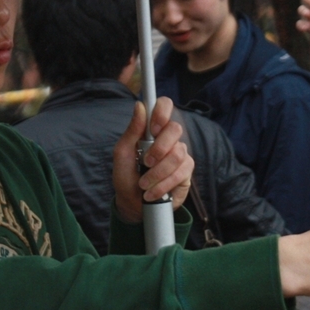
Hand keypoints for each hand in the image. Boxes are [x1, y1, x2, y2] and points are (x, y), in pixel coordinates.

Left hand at [113, 99, 192, 224]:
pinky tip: (153, 192)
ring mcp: (180, 154)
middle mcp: (169, 138)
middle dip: (159, 149)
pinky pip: (181, 172)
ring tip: (144, 184)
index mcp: (153, 129)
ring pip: (177, 154)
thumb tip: (139, 106)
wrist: (132, 203)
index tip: (154, 127)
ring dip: (157, 173)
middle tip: (146, 162)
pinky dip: (163, 184)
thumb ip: (132, 130)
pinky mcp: (186, 172)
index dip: (162, 112)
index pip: (165, 106)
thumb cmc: (126, 176)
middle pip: (175, 129)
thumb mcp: (122, 153)